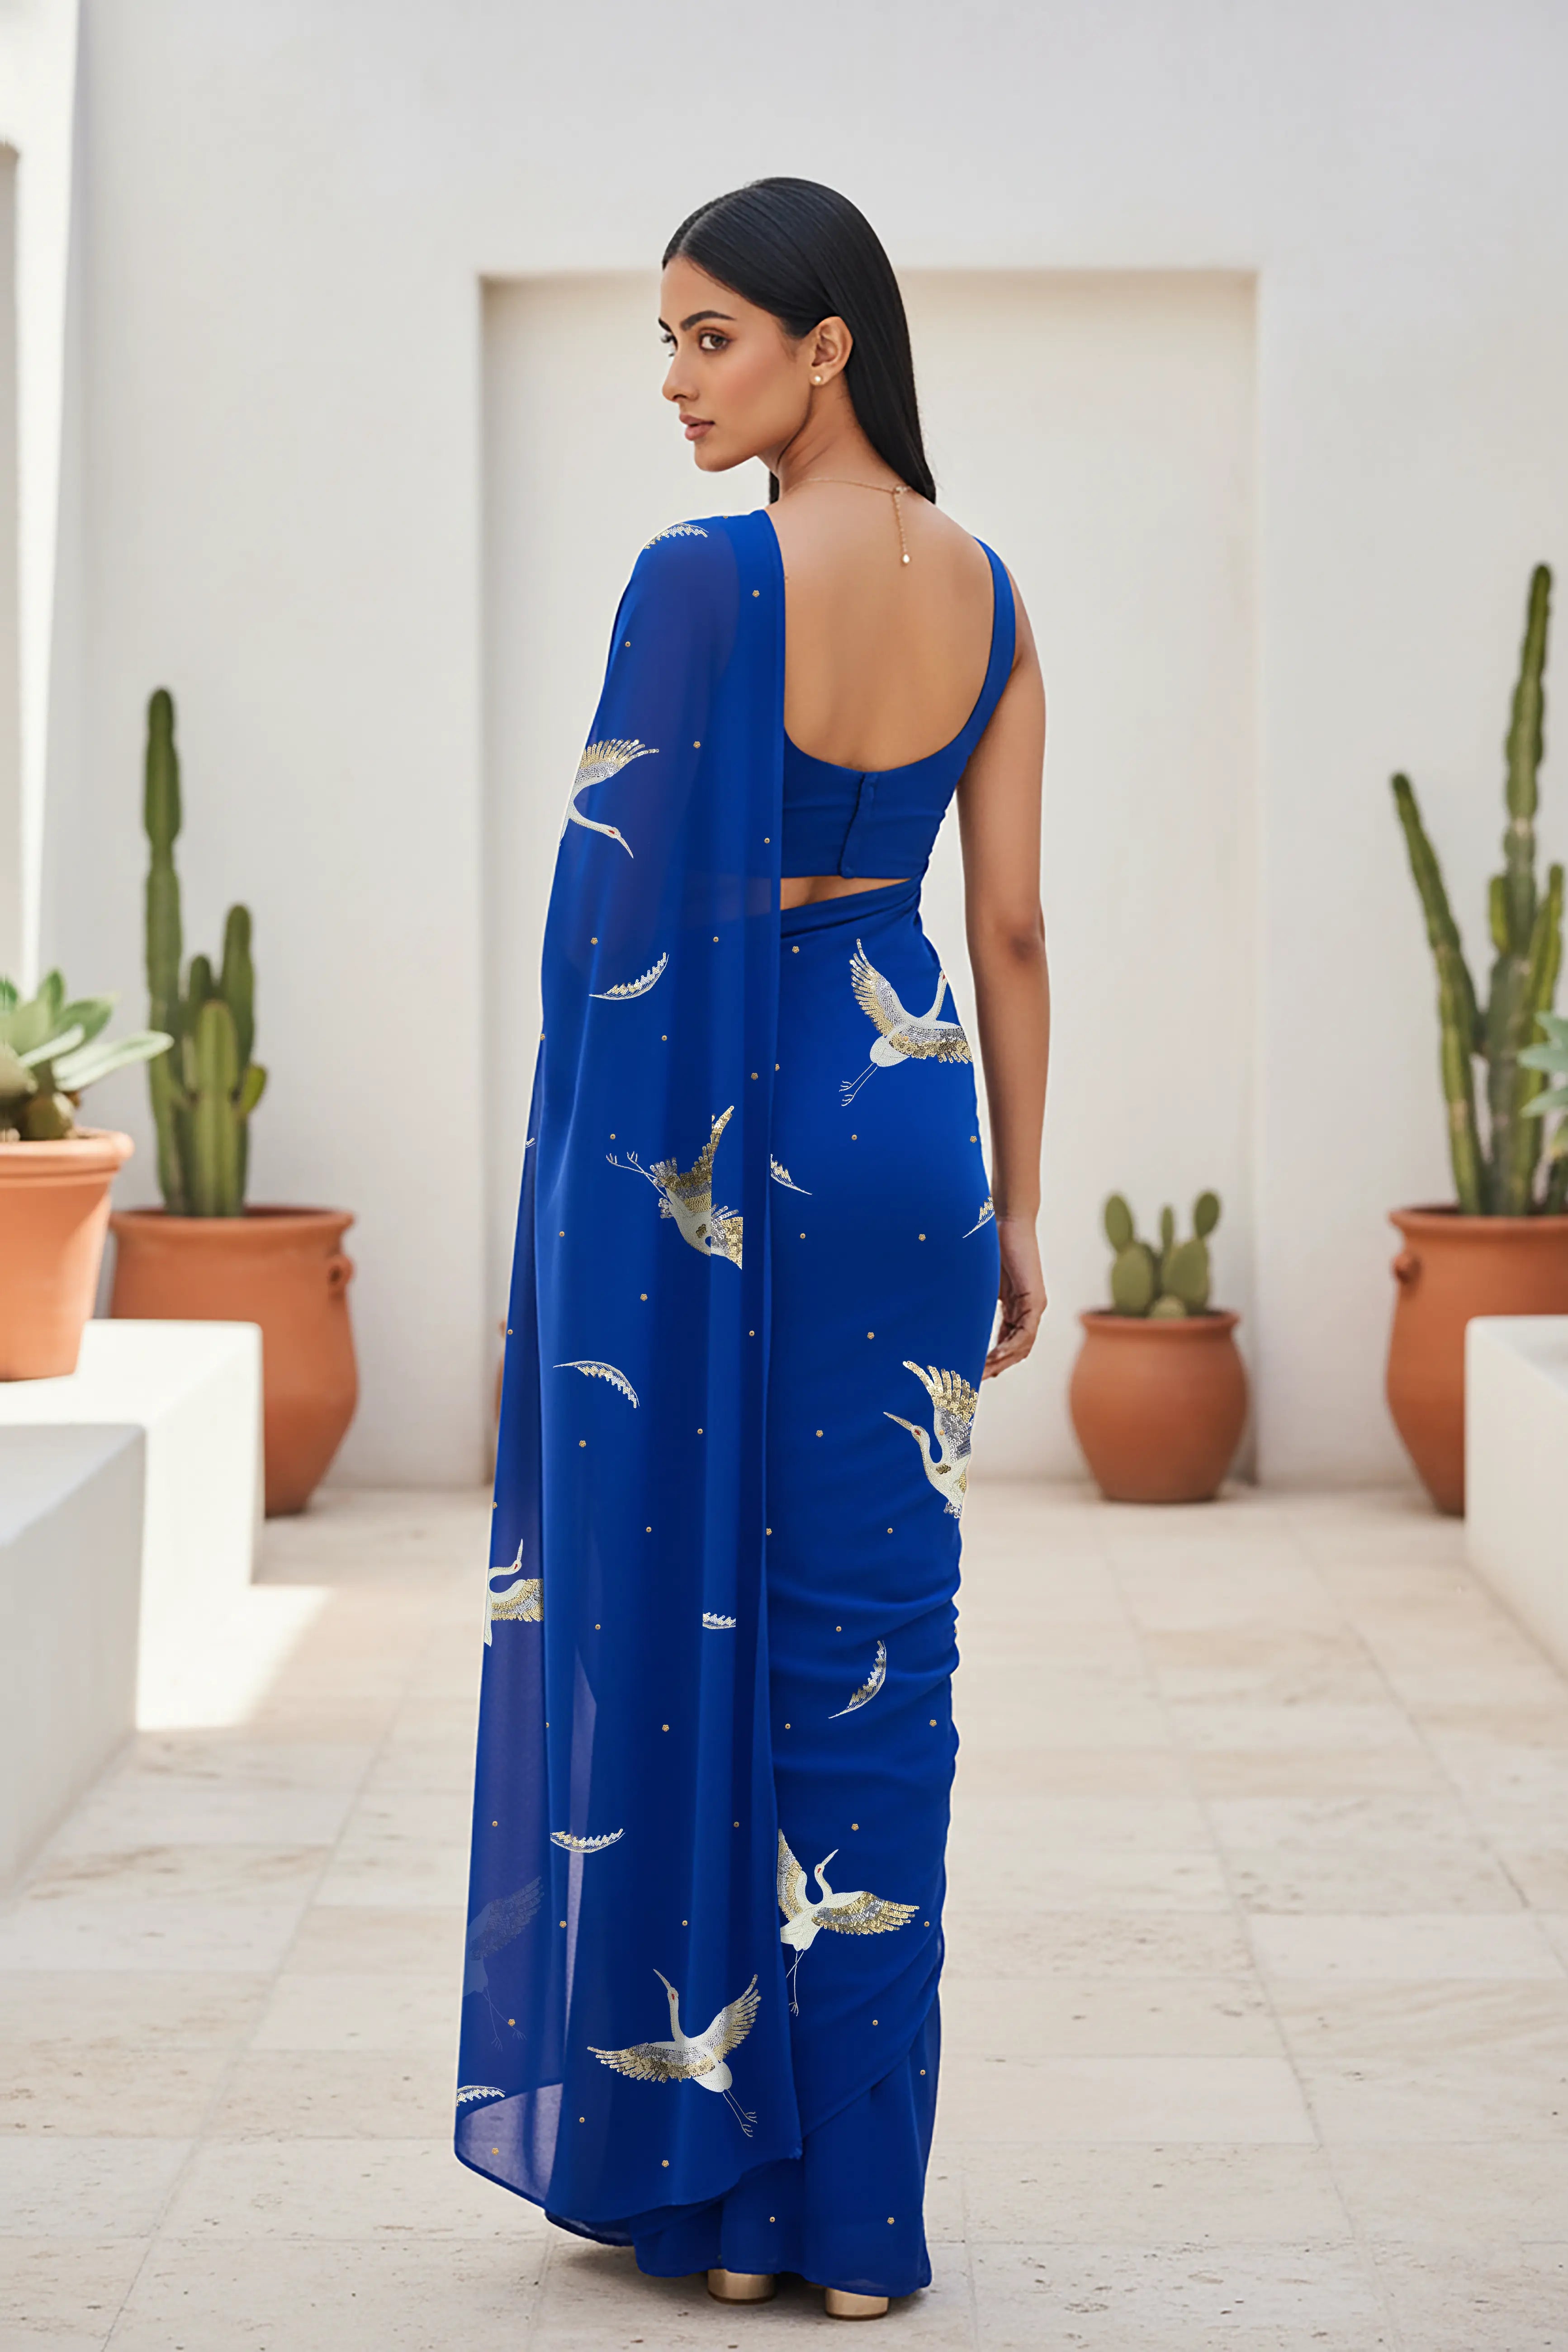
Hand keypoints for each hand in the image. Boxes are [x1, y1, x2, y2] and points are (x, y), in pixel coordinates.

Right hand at [983, 1213, 1045, 1378]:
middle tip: (975, 1380)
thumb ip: (975, 1301)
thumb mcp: (981, 1282)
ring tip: (982, 1373)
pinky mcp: (1035, 1300)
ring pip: (1022, 1345)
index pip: (1007, 1340)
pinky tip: (995, 1356)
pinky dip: (1010, 1347)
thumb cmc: (990, 1244)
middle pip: (1016, 1349)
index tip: (974, 1370)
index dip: (992, 1358)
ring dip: (1003, 1362)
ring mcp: (1034, 1306)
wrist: (1008, 1220)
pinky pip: (1025, 1333)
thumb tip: (950, 1313)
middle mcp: (1029, 1309)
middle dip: (996, 1366)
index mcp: (1016, 1306)